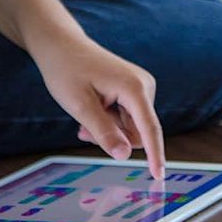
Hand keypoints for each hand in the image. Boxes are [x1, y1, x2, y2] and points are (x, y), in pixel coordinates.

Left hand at [31, 34, 164, 177]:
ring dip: (109, 130)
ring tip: (85, 117)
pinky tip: (93, 110)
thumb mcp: (79, 106)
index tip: (159, 175)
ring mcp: (141, 87)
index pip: (150, 129)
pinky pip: (128, 118)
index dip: (155, 154)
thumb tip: (124, 155)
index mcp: (135, 88)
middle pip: (137, 131)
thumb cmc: (67, 70)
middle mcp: (145, 87)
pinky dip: (110, 121)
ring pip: (131, 127)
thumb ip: (104, 132)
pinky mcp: (135, 90)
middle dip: (113, 137)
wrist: (62, 45)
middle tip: (83, 130)